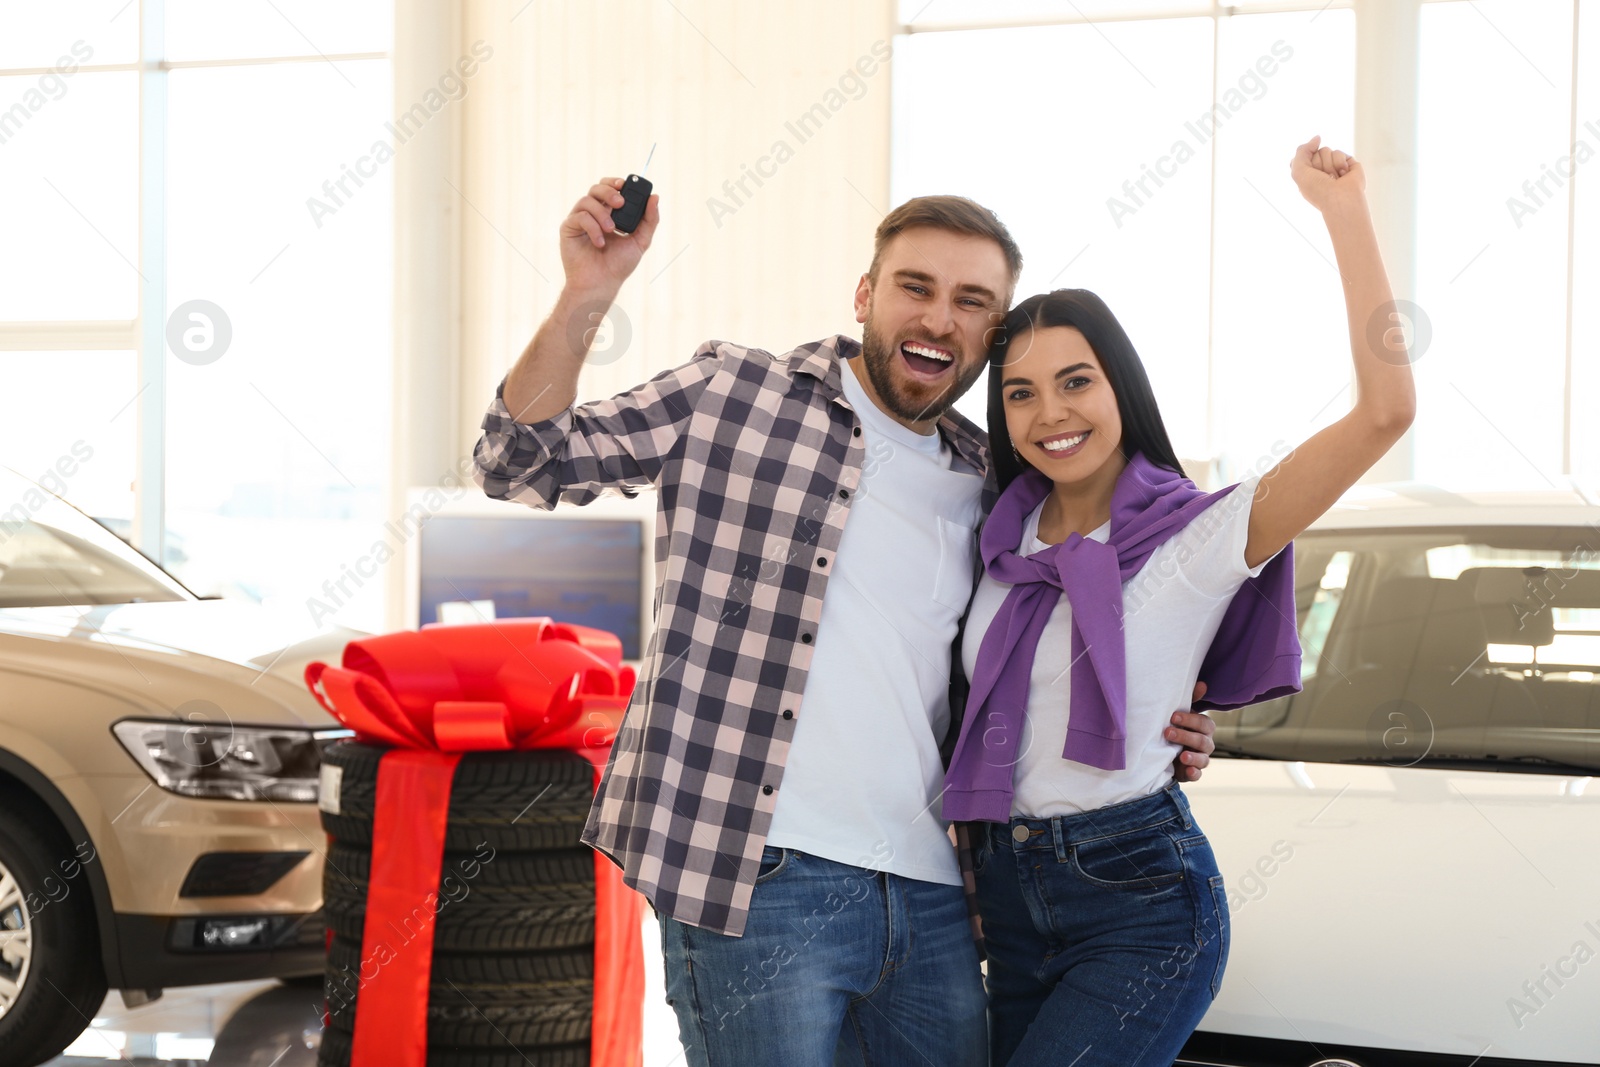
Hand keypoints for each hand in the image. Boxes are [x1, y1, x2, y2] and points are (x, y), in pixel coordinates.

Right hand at [559, 177, 660, 296]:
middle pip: (596, 188)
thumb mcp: (641, 241)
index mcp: (609, 214)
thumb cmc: (619, 265)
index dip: (616, 182)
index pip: (610, 189)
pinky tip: (600, 242)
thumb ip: (650, 220)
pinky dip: (592, 227)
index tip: (625, 184)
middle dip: (609, 191)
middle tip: (620, 203)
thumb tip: (655, 197)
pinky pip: (579, 216)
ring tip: (611, 230)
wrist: (602, 283)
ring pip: (587, 200)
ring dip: (602, 213)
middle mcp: (593, 214)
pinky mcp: (568, 228)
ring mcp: (580, 220)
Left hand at [1168, 680, 1214, 782]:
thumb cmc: (1177, 727)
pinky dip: (1194, 773)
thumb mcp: (1181, 714)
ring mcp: (1200, 759)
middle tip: (1168, 733)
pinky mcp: (1192, 772)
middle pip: (1202, 741)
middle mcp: (1205, 744)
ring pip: (1203, 759)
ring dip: (1193, 757)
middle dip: (1185, 736)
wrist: (1166, 750)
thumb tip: (1202, 684)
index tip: (1173, 717)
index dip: (1190, 720)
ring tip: (1181, 756)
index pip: (1204, 723)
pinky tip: (1187, 770)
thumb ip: (1191, 700)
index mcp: (1204, 728)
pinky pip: (1198, 775)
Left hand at [1290, 135, 1364, 214]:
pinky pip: (1339, 152)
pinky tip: (1342, 175)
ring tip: (1333, 178)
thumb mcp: (1298, 170)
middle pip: (1315, 152)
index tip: (1310, 175)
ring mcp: (1335, 166)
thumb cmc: (1317, 190)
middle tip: (1323, 177)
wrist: (1340, 198)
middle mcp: (1321, 170)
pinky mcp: (1348, 163)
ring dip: (1328, 165)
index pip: (1302, 157)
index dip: (1305, 164)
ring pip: (1327, 150)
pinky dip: (1339, 163)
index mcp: (1308, 175)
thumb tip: (1317, 137)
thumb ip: (1302, 151)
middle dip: (1318, 164)